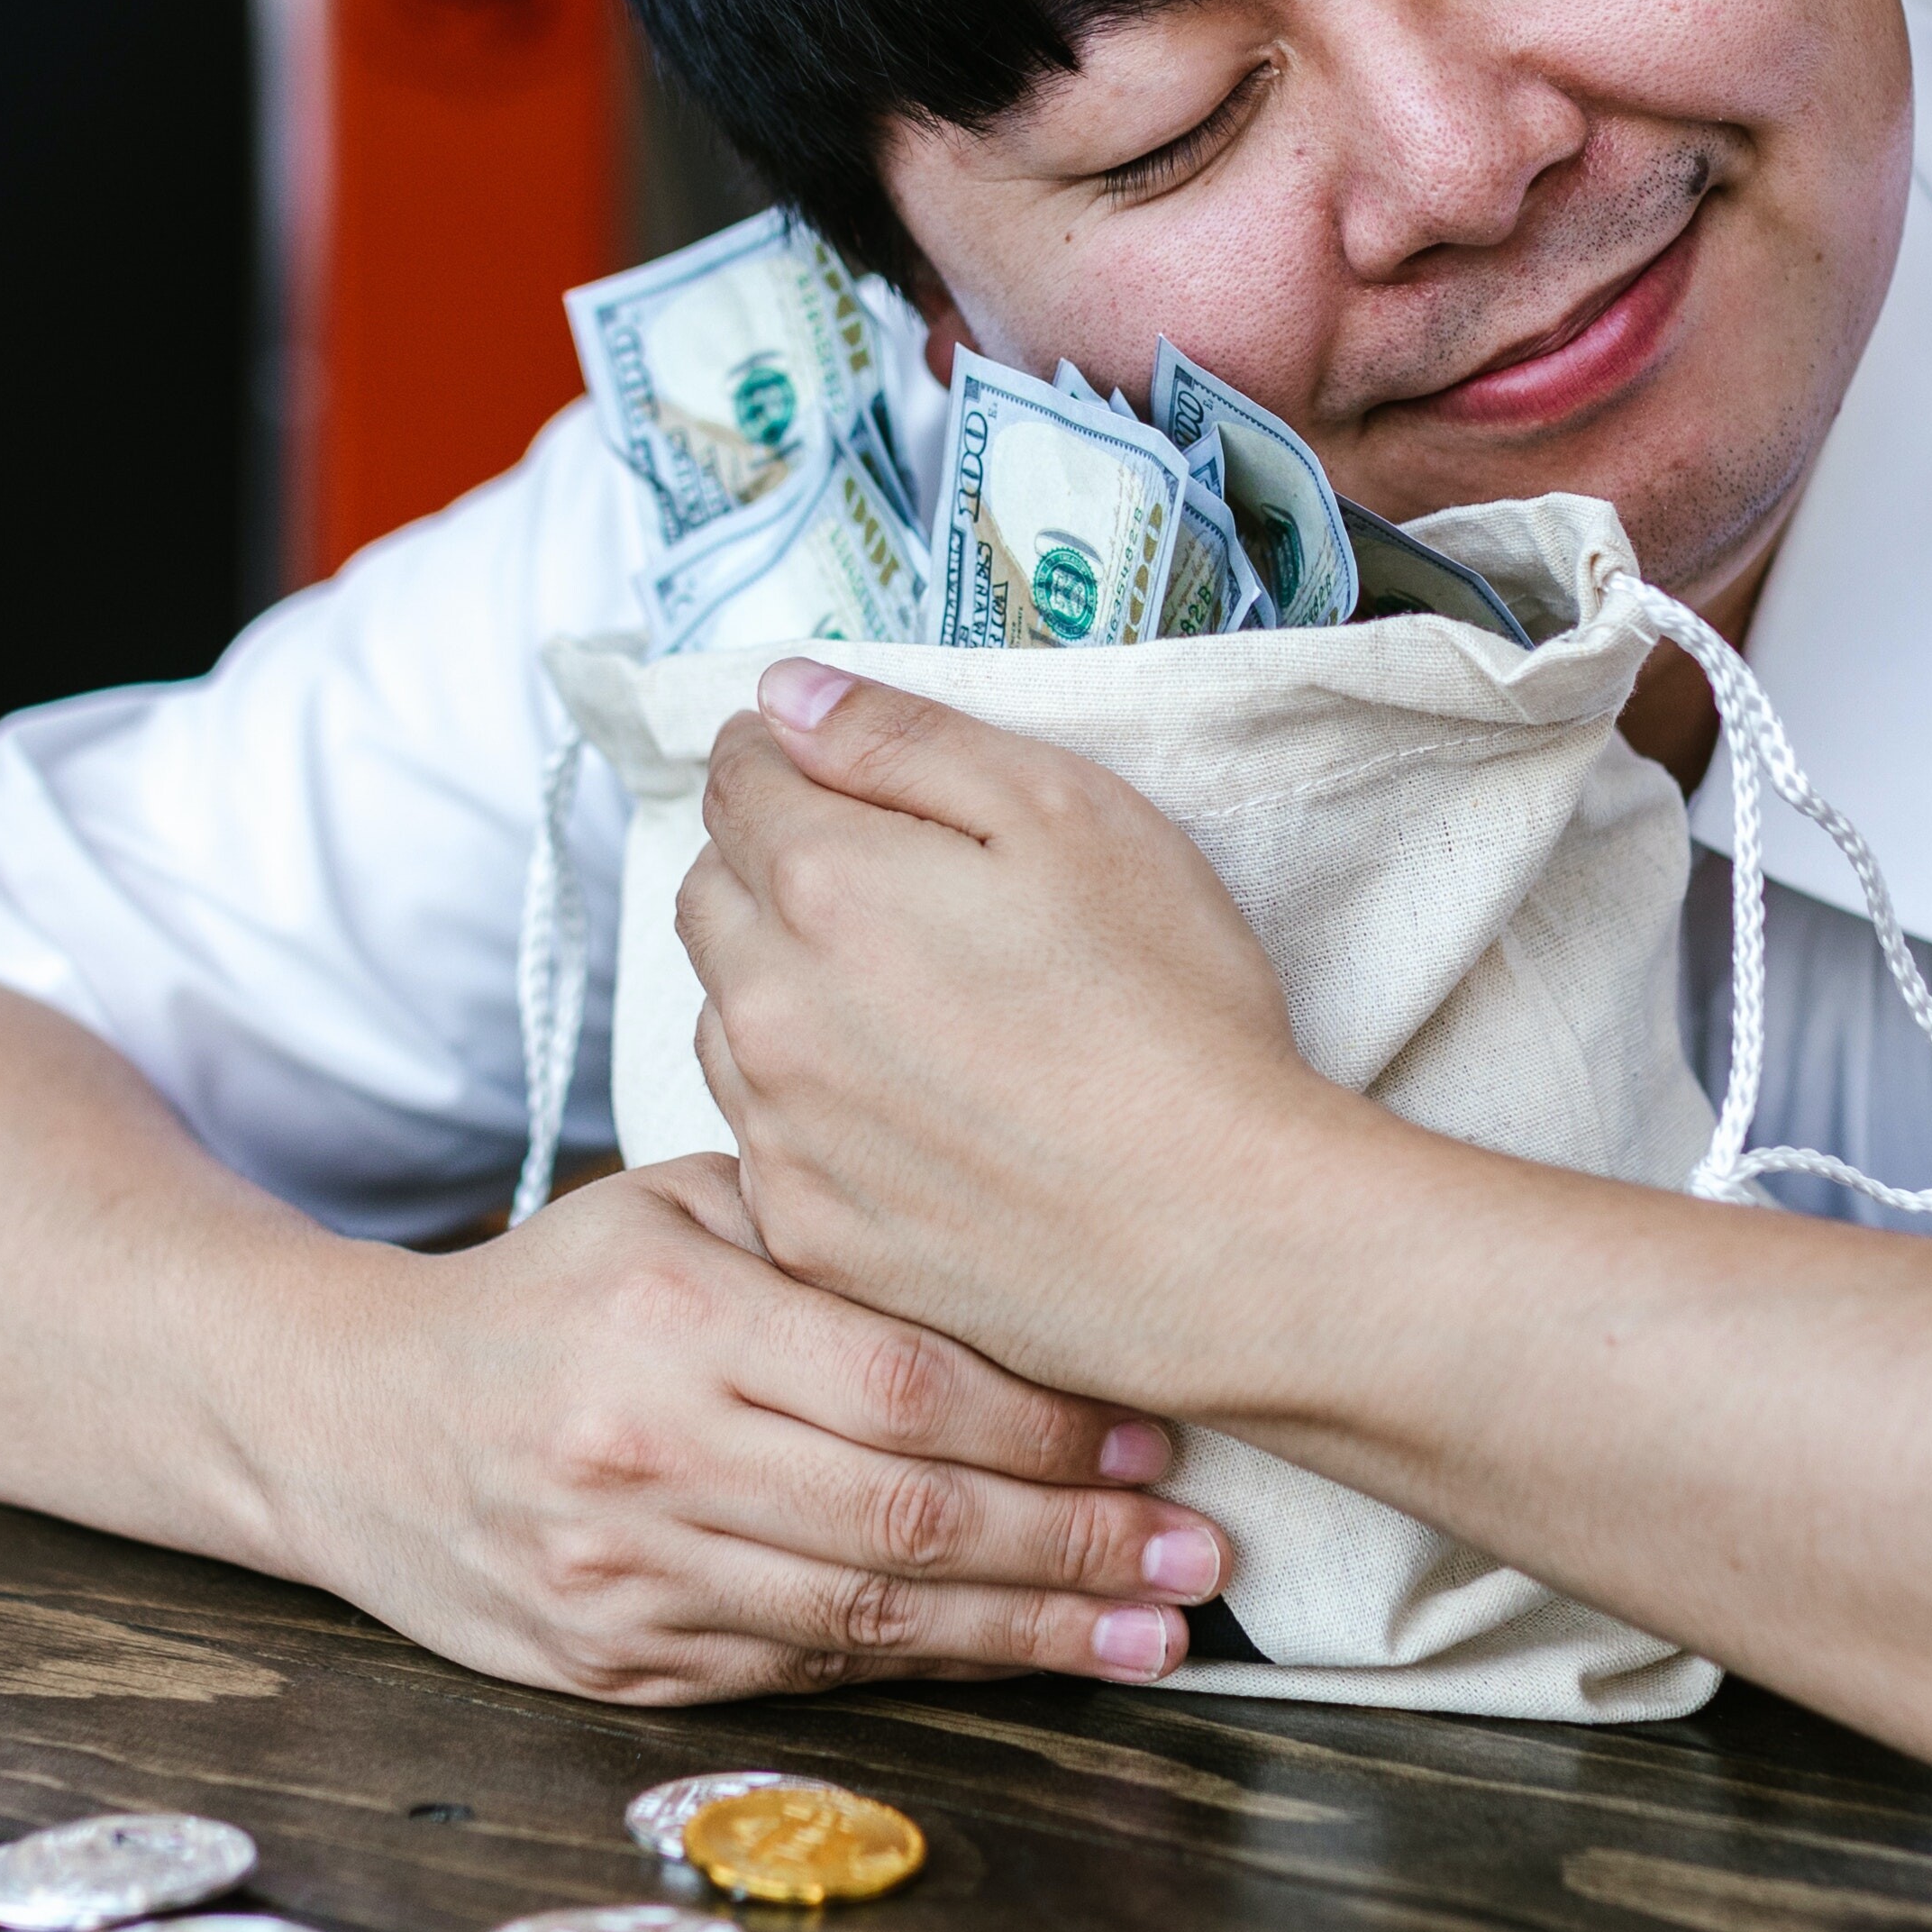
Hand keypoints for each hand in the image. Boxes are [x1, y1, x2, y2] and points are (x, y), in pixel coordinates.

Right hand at [311, 1151, 1221, 1698]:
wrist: (350, 1422)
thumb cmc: (551, 1296)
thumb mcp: (669, 1213)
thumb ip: (823, 1238)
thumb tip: (1030, 1269)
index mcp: (669, 1321)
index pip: (903, 1387)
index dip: (1048, 1422)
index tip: (1158, 1431)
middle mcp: (645, 1458)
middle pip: (906, 1518)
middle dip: (1075, 1543)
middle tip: (1200, 1555)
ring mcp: (627, 1581)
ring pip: (867, 1617)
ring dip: (1032, 1633)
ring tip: (1156, 1631)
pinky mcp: (616, 1671)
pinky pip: (804, 1671)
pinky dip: (928, 1668)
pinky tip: (1024, 1656)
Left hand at [683, 658, 1363, 1384]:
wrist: (1222, 1237)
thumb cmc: (1172, 1015)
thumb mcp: (1070, 814)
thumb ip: (905, 739)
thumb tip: (783, 695)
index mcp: (826, 884)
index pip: (734, 777)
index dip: (781, 752)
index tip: (825, 762)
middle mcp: (772, 1009)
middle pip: (709, 893)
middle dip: (768, 862)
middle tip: (884, 880)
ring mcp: (780, 1132)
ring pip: (724, 1016)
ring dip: (779, 984)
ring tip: (907, 999)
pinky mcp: (806, 1232)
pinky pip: (760, 1136)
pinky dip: (806, 1104)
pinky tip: (909, 1106)